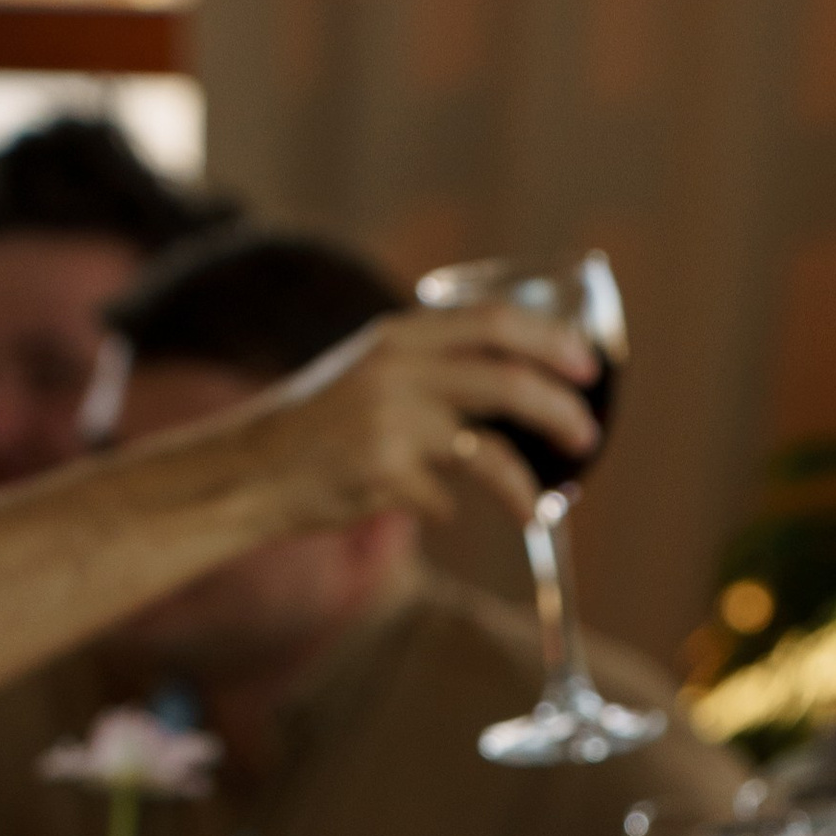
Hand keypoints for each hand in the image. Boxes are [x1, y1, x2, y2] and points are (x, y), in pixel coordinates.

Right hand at [257, 306, 598, 528]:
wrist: (247, 468)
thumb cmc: (317, 427)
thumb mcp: (369, 371)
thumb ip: (429, 367)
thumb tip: (517, 384)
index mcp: (399, 335)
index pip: (493, 322)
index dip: (550, 341)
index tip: (588, 366)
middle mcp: (396, 369)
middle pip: (505, 380)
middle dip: (559, 409)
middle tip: (587, 435)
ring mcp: (388, 422)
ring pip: (487, 451)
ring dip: (526, 484)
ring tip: (545, 505)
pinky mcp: (380, 474)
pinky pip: (443, 501)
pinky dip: (448, 512)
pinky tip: (438, 513)